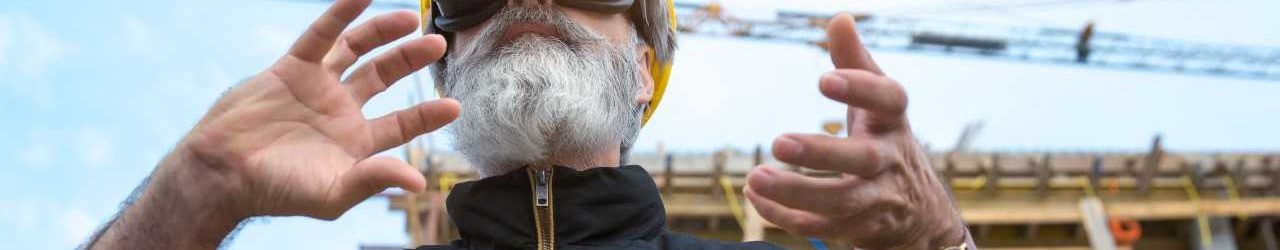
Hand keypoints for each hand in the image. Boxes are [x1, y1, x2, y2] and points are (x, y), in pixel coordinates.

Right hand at [161, 0, 457, 219]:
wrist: (222, 173)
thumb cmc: (276, 191)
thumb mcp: (333, 193)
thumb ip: (375, 181)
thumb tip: (420, 183)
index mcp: (355, 142)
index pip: (402, 123)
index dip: (428, 114)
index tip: (455, 106)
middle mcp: (339, 110)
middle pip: (384, 76)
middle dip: (410, 59)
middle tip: (437, 43)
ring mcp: (316, 86)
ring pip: (356, 50)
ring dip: (383, 33)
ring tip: (410, 19)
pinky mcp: (292, 68)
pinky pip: (320, 35)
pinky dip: (341, 14)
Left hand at [744, 13, 966, 248]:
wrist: (922, 215)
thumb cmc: (887, 144)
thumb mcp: (878, 106)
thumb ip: (855, 64)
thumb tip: (839, 19)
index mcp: (893, 122)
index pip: (889, 100)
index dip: (861, 88)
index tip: (824, 79)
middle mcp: (890, 161)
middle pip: (862, 160)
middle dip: (821, 153)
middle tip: (778, 142)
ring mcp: (878, 199)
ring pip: (841, 202)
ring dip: (796, 191)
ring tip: (755, 177)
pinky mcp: (862, 230)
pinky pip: (823, 227)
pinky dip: (786, 215)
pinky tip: (756, 200)